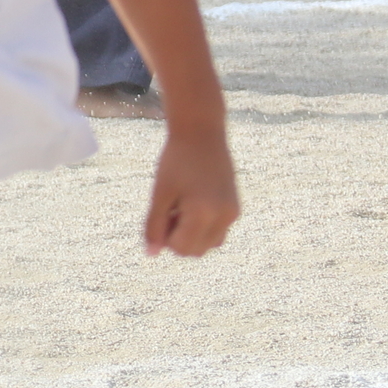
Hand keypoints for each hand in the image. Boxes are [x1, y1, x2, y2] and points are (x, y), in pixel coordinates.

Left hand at [143, 120, 239, 256]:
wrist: (201, 134)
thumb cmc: (176, 161)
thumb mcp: (160, 193)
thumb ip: (154, 225)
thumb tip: (151, 254)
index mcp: (204, 213)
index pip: (182, 249)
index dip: (165, 238)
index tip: (161, 214)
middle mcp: (224, 217)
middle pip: (196, 251)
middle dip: (178, 238)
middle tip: (169, 209)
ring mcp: (233, 214)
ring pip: (209, 244)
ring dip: (191, 234)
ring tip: (181, 206)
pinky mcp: (235, 208)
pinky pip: (218, 232)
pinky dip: (202, 226)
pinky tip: (192, 203)